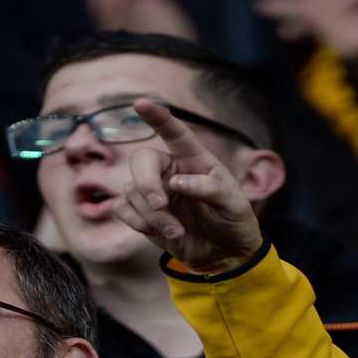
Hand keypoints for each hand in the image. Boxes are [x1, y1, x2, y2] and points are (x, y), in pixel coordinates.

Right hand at [114, 100, 263, 272]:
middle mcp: (169, 170)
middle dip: (147, 184)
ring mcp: (154, 190)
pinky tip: (160, 233)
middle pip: (142, 160)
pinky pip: (123, 208)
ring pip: (133, 191)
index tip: (141, 103)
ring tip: (177, 232)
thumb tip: (176, 182)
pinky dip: (138, 222)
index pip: (175, 133)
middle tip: (160, 204)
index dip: (158, 117)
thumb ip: (210, 189)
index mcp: (194, 159)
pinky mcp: (142, 212)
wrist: (224, 254)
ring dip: (152, 215)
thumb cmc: (233, 220)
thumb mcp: (234, 204)